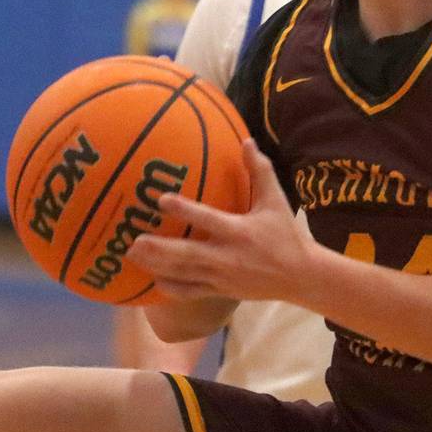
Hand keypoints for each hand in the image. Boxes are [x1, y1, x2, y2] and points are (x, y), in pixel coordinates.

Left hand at [129, 139, 316, 304]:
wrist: (300, 275)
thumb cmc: (286, 234)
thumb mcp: (276, 200)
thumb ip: (260, 171)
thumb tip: (246, 140)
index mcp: (239, 231)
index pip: (207, 218)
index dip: (184, 209)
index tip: (161, 199)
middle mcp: (226, 256)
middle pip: (186, 253)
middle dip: (158, 248)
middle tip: (133, 240)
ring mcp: (221, 276)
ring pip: (182, 273)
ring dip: (156, 265)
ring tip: (132, 255)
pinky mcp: (220, 291)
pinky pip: (190, 291)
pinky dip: (170, 287)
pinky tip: (153, 280)